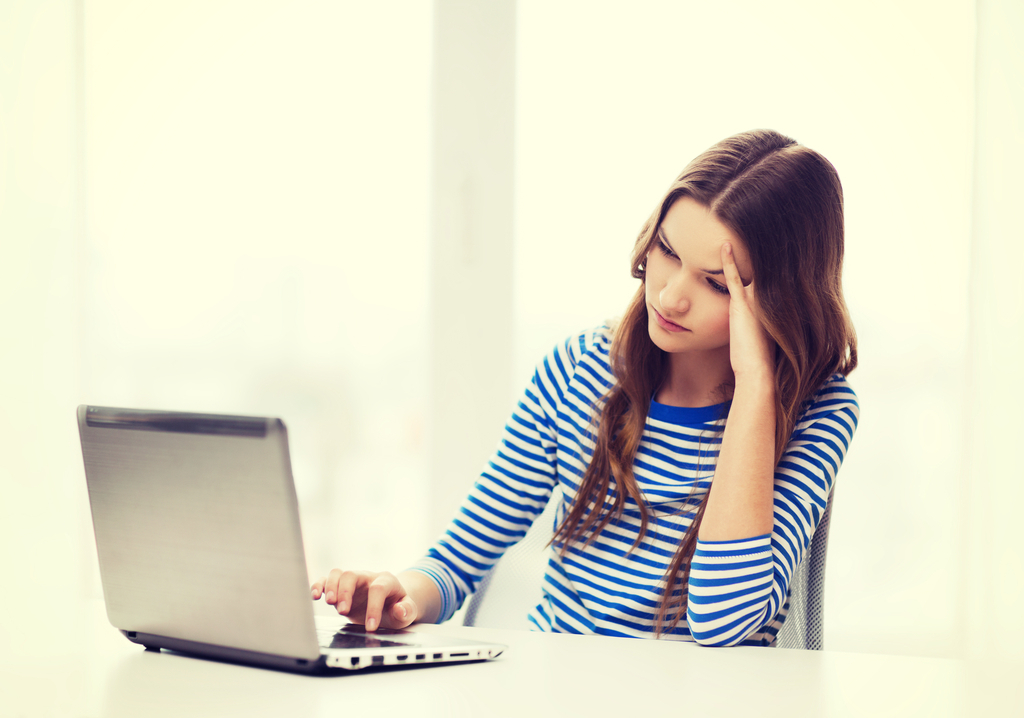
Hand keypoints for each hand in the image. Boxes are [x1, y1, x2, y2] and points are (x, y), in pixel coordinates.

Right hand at [311, 570, 417, 631]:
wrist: (390, 605)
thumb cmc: (397, 607)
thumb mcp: (408, 611)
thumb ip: (407, 610)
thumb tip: (399, 609)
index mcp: (386, 580)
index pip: (378, 589)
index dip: (374, 607)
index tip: (371, 627)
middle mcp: (367, 577)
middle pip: (351, 575)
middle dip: (346, 592)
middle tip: (344, 611)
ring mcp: (352, 581)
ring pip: (337, 574)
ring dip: (331, 587)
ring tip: (330, 603)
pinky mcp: (340, 588)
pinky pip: (325, 581)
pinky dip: (318, 586)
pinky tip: (314, 596)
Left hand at [721, 243, 774, 384]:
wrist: (756, 369)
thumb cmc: (754, 355)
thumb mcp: (758, 331)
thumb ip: (757, 317)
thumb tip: (752, 316)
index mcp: (772, 301)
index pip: (768, 274)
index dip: (766, 258)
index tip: (767, 241)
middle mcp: (766, 297)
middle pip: (760, 267)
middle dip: (758, 248)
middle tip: (756, 223)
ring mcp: (754, 299)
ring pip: (748, 269)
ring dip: (742, 252)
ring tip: (736, 229)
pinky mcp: (741, 304)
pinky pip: (732, 277)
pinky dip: (727, 261)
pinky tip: (724, 245)